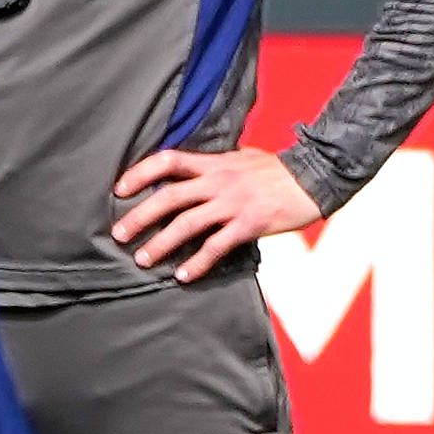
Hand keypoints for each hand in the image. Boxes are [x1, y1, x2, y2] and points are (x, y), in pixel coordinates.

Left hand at [112, 145, 326, 280]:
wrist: (315, 177)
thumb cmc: (277, 170)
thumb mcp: (242, 158)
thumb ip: (216, 165)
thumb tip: (194, 171)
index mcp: (214, 162)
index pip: (168, 161)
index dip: (140, 173)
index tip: (119, 189)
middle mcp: (219, 181)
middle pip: (169, 197)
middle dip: (140, 216)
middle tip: (119, 235)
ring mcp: (233, 203)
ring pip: (187, 223)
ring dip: (161, 243)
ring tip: (143, 260)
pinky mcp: (249, 224)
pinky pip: (217, 246)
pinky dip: (198, 262)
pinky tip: (184, 276)